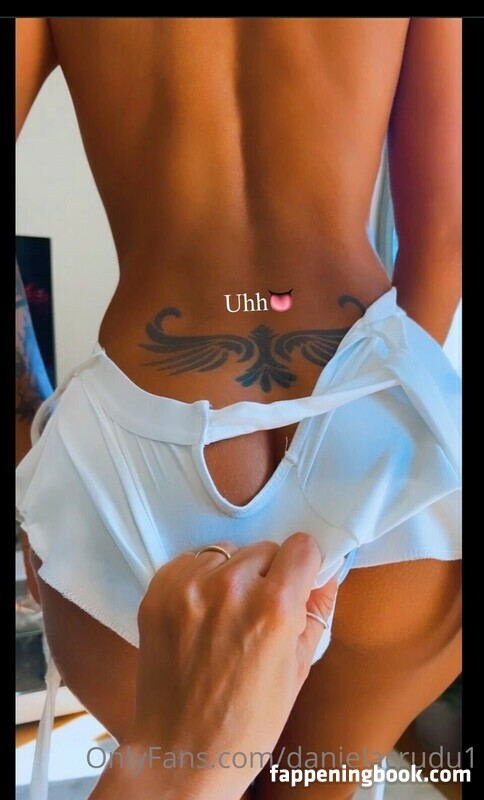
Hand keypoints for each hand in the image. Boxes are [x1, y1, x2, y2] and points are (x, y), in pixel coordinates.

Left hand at [91, 533, 336, 799]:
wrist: (182, 751)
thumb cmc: (246, 723)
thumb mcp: (298, 670)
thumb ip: (316, 612)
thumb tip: (327, 573)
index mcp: (274, 607)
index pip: (301, 547)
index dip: (303, 567)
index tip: (297, 582)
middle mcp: (231, 588)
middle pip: (264, 549)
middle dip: (268, 575)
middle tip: (258, 615)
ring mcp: (190, 587)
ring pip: (227, 553)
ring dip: (231, 575)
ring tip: (225, 619)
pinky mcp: (159, 591)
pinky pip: (190, 562)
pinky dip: (198, 581)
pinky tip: (200, 617)